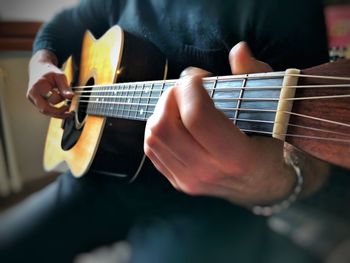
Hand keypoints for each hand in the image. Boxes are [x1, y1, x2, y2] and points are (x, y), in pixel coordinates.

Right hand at [27, 50, 73, 117]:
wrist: (39, 67)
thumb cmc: (49, 70)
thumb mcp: (60, 76)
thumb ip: (65, 87)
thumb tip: (71, 97)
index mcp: (36, 88)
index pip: (49, 102)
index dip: (61, 104)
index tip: (70, 101)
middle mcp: (32, 96)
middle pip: (45, 110)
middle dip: (59, 113)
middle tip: (71, 113)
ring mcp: (33, 100)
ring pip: (46, 112)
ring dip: (58, 112)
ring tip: (69, 109)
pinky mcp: (36, 102)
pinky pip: (47, 109)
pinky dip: (55, 110)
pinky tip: (64, 108)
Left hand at [144, 42, 296, 205]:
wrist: (260, 185)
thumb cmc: (268, 144)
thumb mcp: (272, 109)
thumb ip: (255, 76)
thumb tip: (238, 49)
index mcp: (237, 158)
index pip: (197, 117)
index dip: (190, 88)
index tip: (199, 77)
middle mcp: (208, 173)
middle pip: (166, 127)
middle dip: (171, 96)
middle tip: (187, 89)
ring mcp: (189, 181)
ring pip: (153, 137)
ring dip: (161, 110)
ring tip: (180, 103)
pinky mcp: (178, 182)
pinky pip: (151, 149)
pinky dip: (157, 127)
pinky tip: (174, 120)